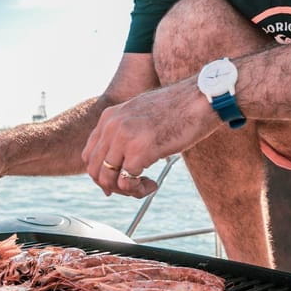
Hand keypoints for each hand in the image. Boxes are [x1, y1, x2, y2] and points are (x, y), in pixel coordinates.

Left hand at [82, 79, 218, 195]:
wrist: (200, 98)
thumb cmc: (179, 108)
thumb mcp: (141, 115)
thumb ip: (126, 132)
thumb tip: (123, 161)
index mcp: (110, 117)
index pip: (89, 154)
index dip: (101, 174)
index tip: (117, 182)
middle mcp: (112, 126)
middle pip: (95, 170)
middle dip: (112, 186)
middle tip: (132, 188)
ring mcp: (124, 138)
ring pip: (107, 180)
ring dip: (125, 191)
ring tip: (144, 187)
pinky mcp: (140, 150)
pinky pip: (127, 183)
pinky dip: (139, 191)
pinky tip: (154, 184)